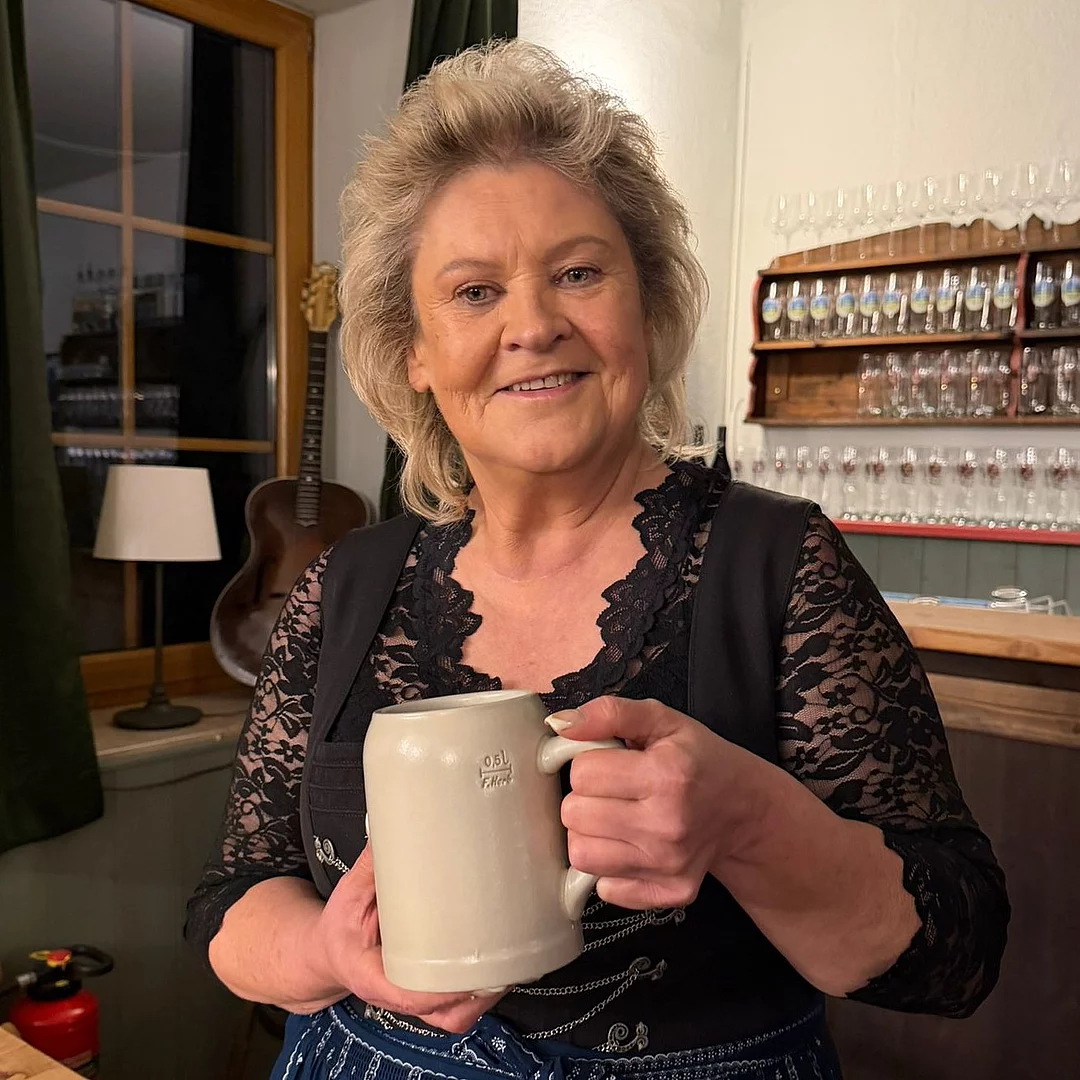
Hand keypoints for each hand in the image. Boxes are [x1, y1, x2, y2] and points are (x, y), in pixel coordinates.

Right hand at [310, 846, 503, 1032]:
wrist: (333, 953)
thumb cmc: (342, 928)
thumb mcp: (349, 892)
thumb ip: (371, 864)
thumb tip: (389, 829)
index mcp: (370, 974)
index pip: (407, 995)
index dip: (440, 991)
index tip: (465, 973)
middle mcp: (395, 995)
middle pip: (443, 1013)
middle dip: (477, 991)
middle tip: (503, 960)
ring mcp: (414, 1001)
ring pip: (455, 1016)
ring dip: (485, 995)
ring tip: (511, 963)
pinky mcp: (428, 997)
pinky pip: (458, 1008)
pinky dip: (482, 994)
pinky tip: (501, 969)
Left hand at [556, 696, 762, 909]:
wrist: (744, 808)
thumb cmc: (698, 760)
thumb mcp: (662, 720)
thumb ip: (610, 713)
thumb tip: (560, 724)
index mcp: (665, 774)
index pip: (582, 773)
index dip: (587, 763)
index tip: (607, 763)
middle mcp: (667, 824)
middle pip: (574, 815)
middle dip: (584, 798)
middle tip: (612, 790)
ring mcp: (668, 864)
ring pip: (581, 855)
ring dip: (589, 834)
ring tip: (614, 817)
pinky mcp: (669, 892)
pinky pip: (604, 887)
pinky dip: (607, 867)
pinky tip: (628, 845)